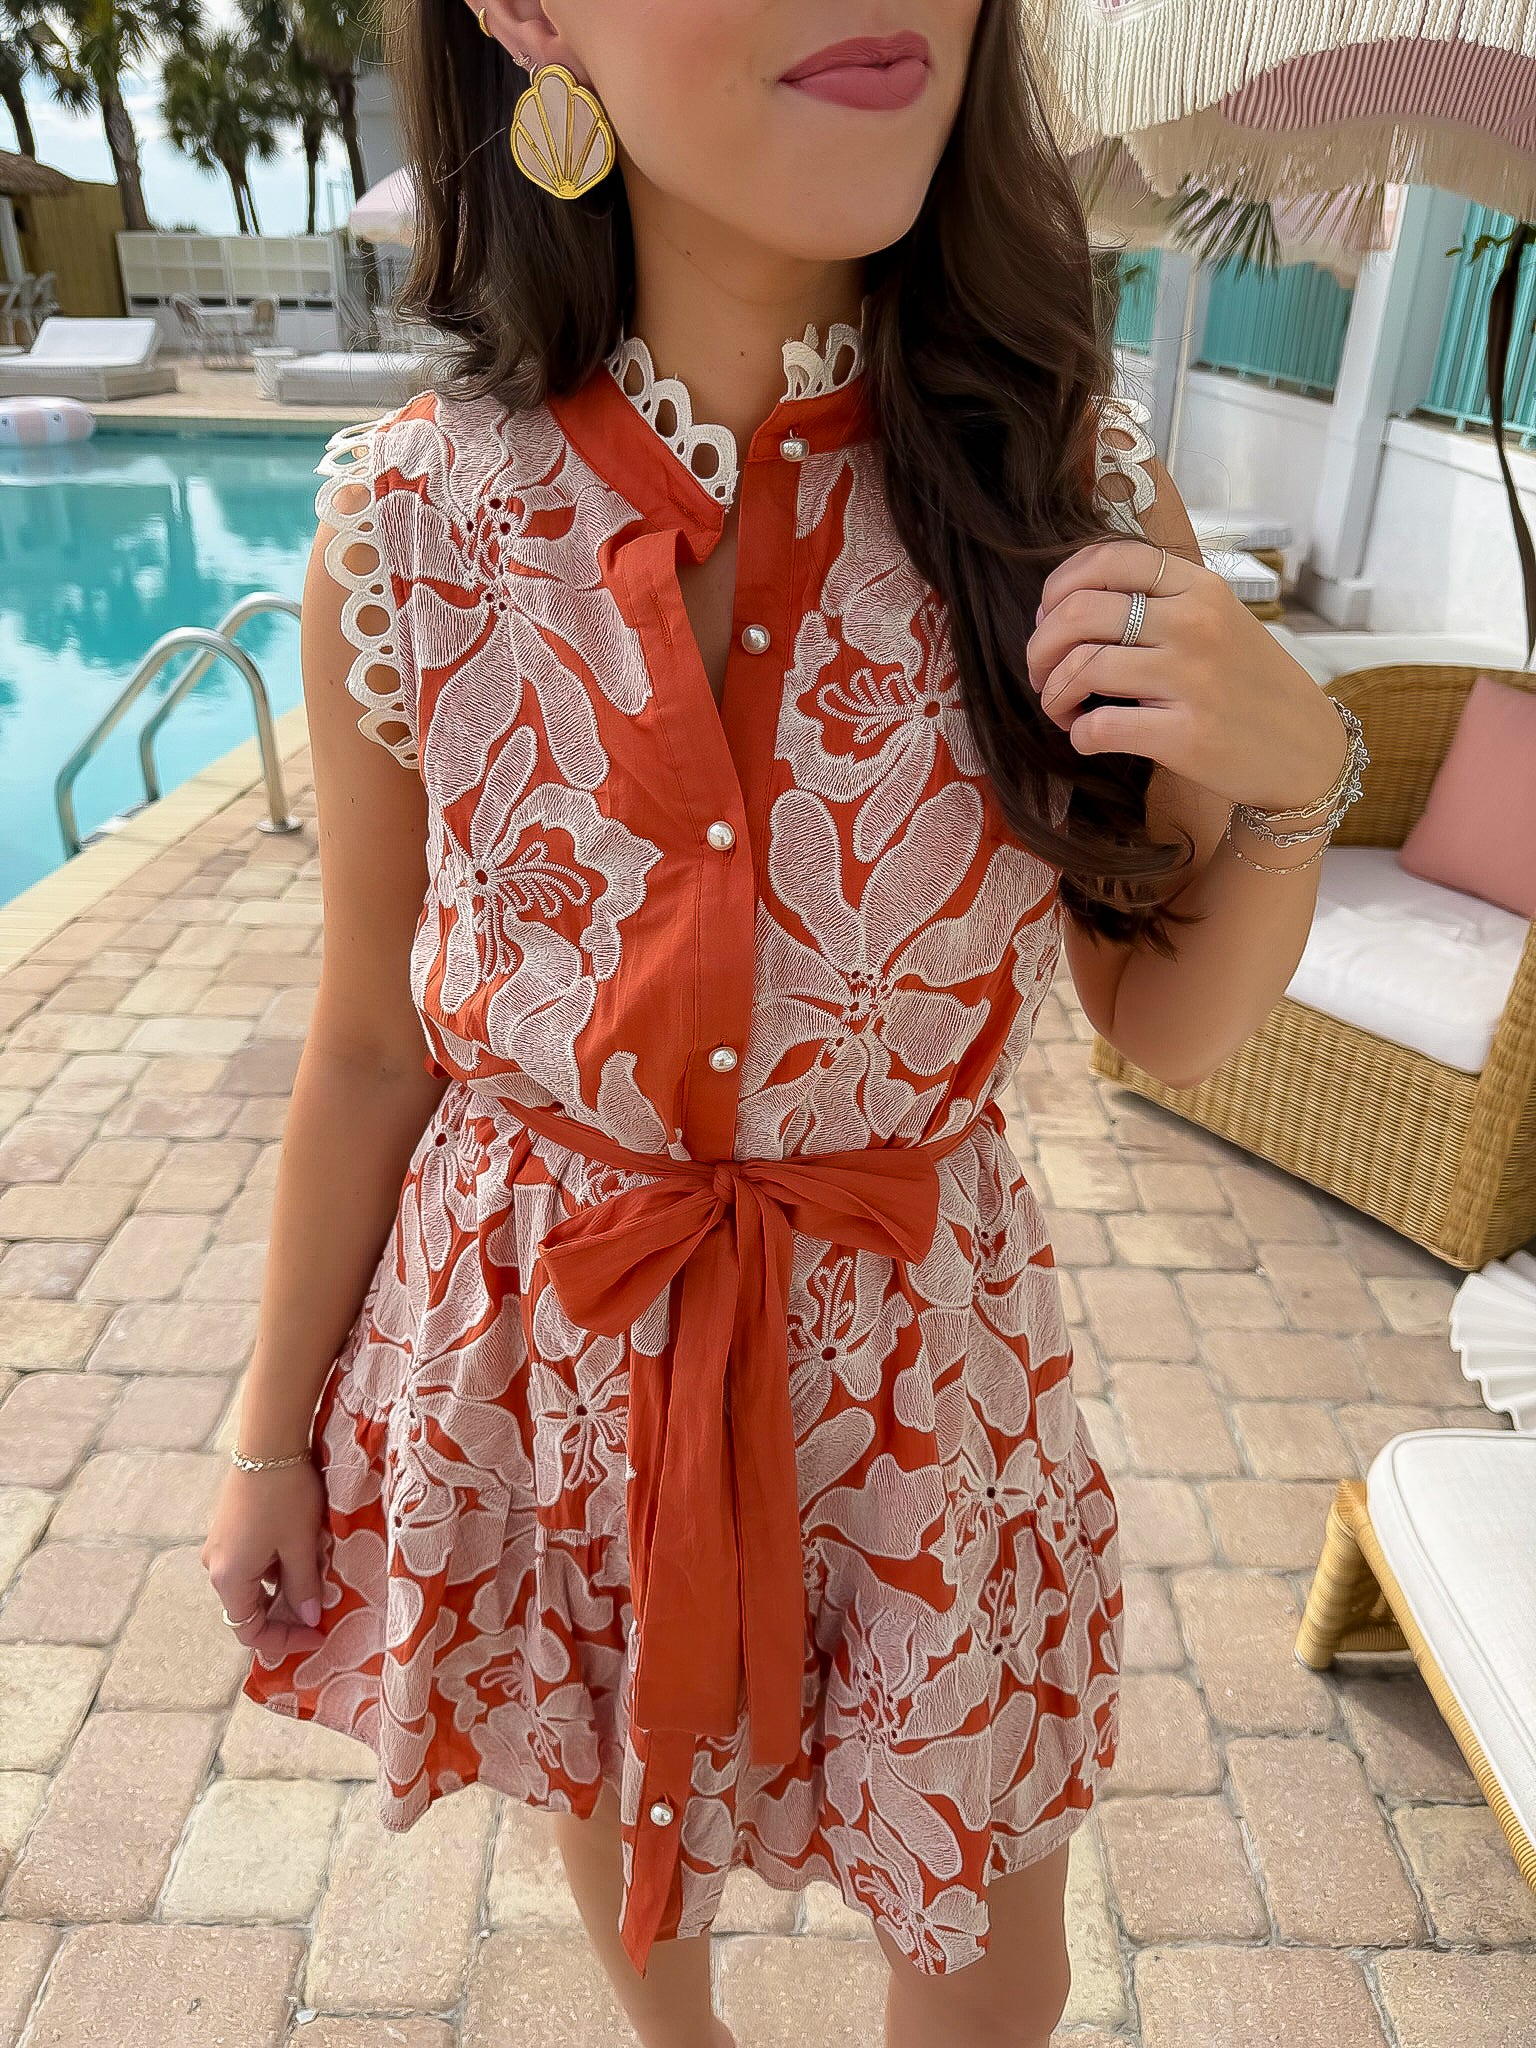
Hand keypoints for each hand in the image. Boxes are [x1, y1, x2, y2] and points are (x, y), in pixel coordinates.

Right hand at [201, 1459, 328, 1660]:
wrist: (268, 1443)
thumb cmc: (285, 1496)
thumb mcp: (300, 1546)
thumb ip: (304, 1587)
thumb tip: (309, 1618)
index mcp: (229, 1579)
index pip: (250, 1632)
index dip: (285, 1640)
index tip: (318, 1633)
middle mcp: (217, 1567)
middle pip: (249, 1609)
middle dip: (285, 1614)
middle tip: (322, 1611)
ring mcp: (220, 1546)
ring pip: (252, 1584)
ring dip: (282, 1589)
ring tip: (317, 1579)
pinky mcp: (229, 1528)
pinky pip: (251, 1562)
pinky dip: (275, 1568)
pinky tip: (301, 1554)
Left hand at [1027, 538, 1349, 813]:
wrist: (1306, 750)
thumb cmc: (1246, 684)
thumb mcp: (1216, 619)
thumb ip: (1156, 602)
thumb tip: (1062, 607)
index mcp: (1198, 588)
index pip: (1107, 559)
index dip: (1059, 586)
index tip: (1049, 617)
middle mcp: (1194, 625)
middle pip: (1079, 613)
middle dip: (1039, 646)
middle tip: (1040, 671)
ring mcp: (1191, 679)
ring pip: (1082, 668)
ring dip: (1053, 693)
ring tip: (1062, 708)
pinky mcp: (1186, 735)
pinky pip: (1100, 727)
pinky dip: (1078, 734)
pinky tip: (1086, 737)